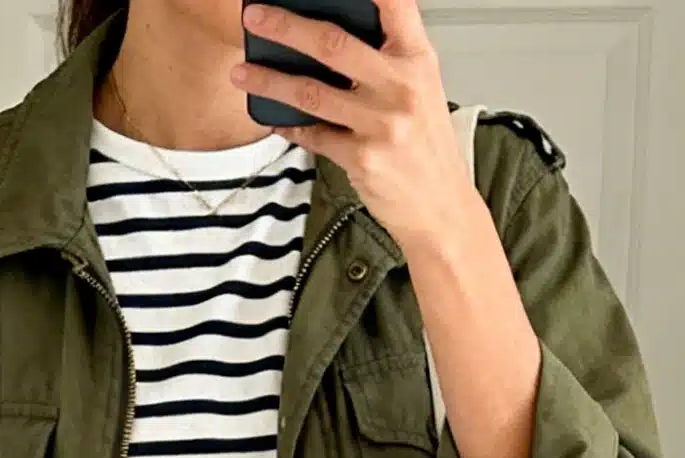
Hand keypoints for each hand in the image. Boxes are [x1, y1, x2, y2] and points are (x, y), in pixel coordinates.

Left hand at [232, 0, 477, 260]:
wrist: (442, 209)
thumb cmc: (427, 147)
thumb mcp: (422, 89)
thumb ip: (388, 59)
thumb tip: (332, 38)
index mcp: (418, 59)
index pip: (394, 3)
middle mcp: (401, 86)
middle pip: (332, 44)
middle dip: (285, 27)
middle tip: (255, 17)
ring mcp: (381, 123)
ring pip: (311, 92)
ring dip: (270, 81)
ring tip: (242, 72)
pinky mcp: (363, 158)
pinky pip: (314, 135)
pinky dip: (289, 125)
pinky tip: (272, 118)